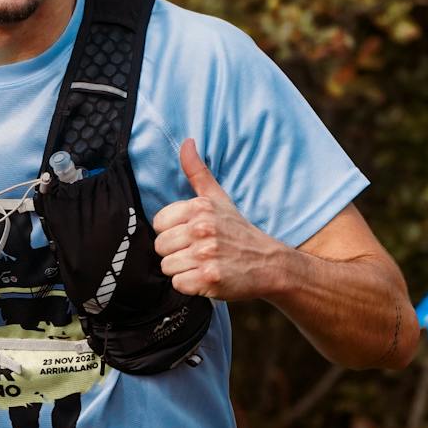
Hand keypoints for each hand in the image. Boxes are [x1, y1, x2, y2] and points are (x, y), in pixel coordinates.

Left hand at [150, 139, 287, 301]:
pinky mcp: (209, 278)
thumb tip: (186, 142)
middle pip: (160, 246)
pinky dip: (190, 286)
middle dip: (176, 252)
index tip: (190, 235)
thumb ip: (197, 171)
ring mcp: (206, 254)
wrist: (269, 263)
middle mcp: (202, 229)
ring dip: (182, 270)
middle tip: (198, 252)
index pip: (159, 223)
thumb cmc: (239, 231)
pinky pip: (178, 284)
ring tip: (203, 264)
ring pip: (167, 266)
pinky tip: (206, 277)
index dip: (172, 232)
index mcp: (200, 208)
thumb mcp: (219, 198)